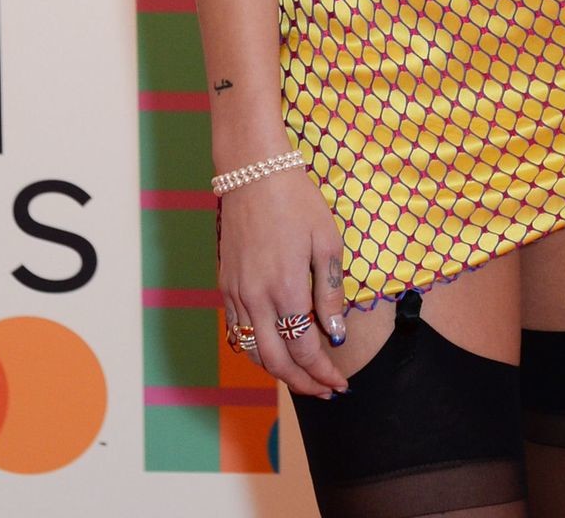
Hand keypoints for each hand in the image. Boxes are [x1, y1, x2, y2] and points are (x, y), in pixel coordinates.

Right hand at [218, 168, 350, 397]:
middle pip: (276, 362)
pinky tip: (273, 349)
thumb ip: (329, 292)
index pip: (305, 350)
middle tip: (324, 392)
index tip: (339, 384)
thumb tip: (335, 336)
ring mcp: (237, 293)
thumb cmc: (297, 201)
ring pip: (253, 351)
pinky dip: (255, 350)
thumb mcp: (327, 241)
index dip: (323, 373)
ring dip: (278, 372)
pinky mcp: (225, 284)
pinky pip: (237, 331)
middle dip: (302, 383)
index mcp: (286, 289)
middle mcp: (257, 298)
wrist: (254, 172)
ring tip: (301, 378)